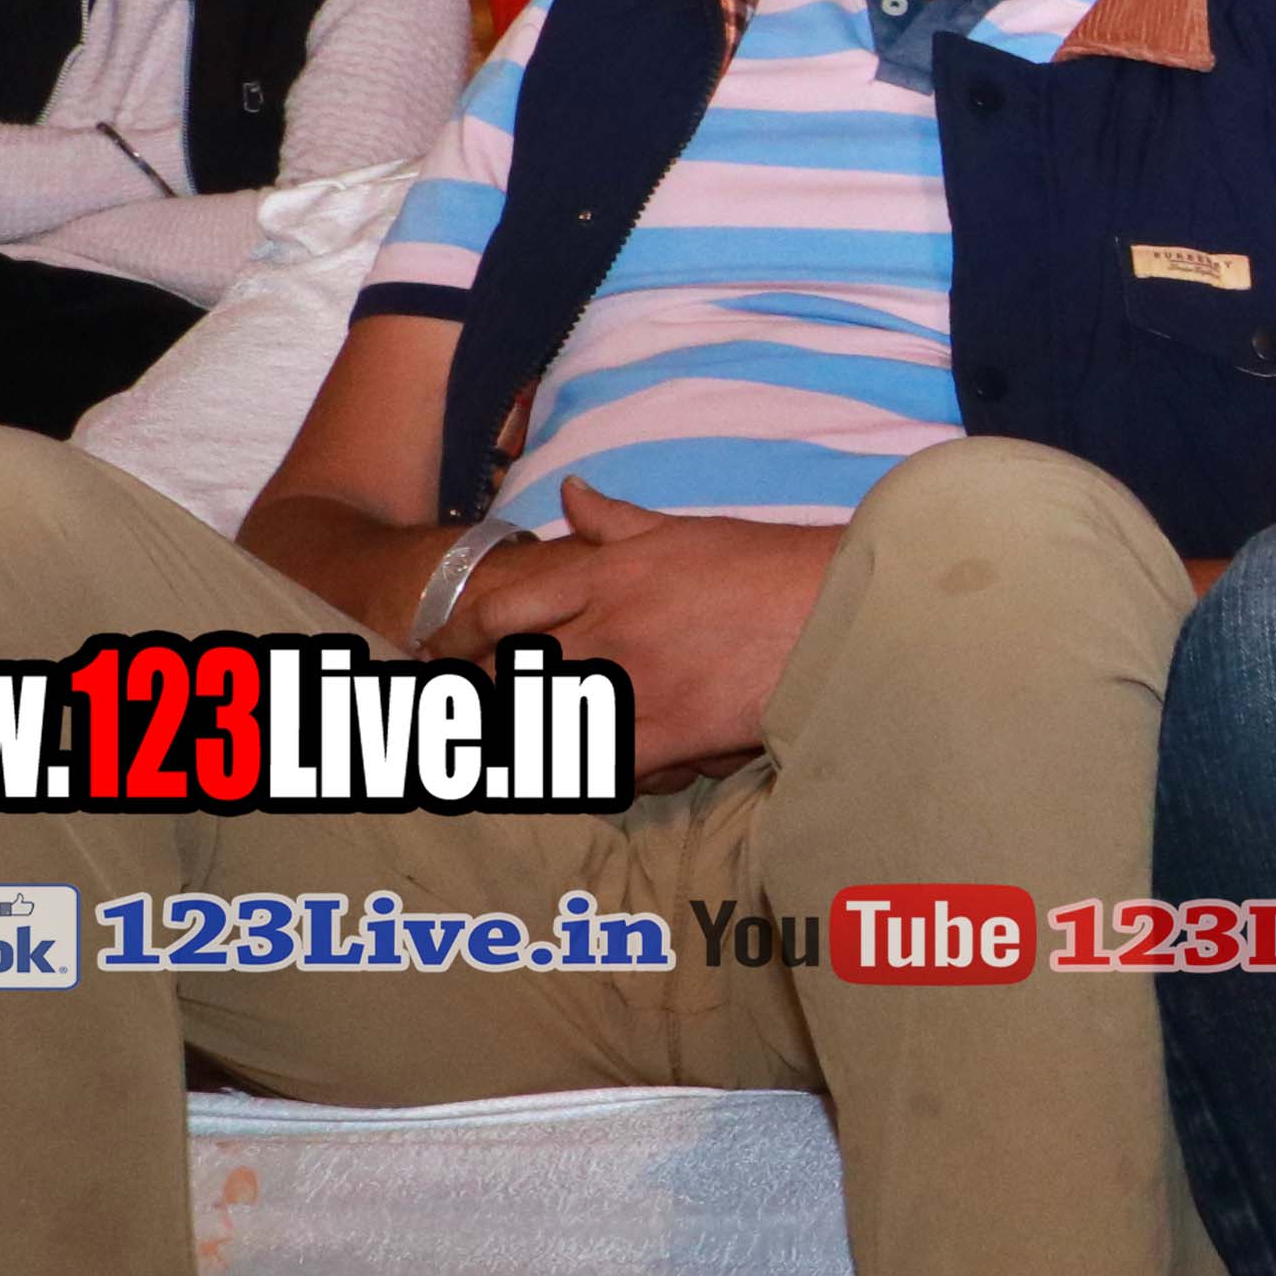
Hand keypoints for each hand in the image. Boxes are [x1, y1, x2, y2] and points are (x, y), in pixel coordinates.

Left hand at [448, 481, 837, 776]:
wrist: (835, 606)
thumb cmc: (764, 564)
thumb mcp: (681, 532)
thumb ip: (615, 522)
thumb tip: (572, 496)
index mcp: (600, 575)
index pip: (498, 611)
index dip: (458, 639)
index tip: (440, 655)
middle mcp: (604, 629)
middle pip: (506, 675)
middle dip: (475, 699)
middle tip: (457, 715)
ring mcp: (634, 683)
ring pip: (544, 724)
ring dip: (519, 742)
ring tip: (498, 758)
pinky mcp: (672, 730)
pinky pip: (602, 765)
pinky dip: (581, 776)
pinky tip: (573, 779)